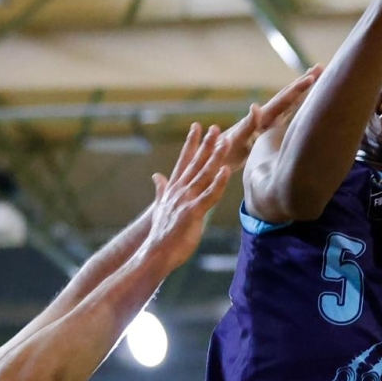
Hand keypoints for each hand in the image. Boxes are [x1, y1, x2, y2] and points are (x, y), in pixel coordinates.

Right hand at [146, 124, 229, 270]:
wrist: (155, 254)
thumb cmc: (161, 234)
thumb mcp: (160, 208)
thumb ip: (161, 190)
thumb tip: (156, 176)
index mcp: (173, 189)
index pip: (183, 161)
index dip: (191, 143)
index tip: (197, 127)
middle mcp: (179, 191)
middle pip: (195, 163)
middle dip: (206, 144)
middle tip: (216, 127)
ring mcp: (185, 200)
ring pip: (204, 174)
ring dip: (215, 157)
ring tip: (226, 141)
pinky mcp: (192, 213)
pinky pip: (209, 195)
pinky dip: (218, 183)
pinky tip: (226, 171)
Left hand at [219, 65, 322, 170]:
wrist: (213, 160)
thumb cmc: (223, 153)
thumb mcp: (236, 139)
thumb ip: (246, 124)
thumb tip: (256, 106)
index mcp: (261, 118)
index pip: (284, 100)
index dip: (299, 89)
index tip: (313, 77)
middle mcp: (264, 118)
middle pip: (288, 96)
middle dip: (304, 83)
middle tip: (321, 67)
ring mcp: (265, 124)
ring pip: (288, 104)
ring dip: (302, 93)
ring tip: (316, 80)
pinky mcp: (265, 133)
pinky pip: (285, 118)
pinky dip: (296, 109)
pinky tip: (304, 106)